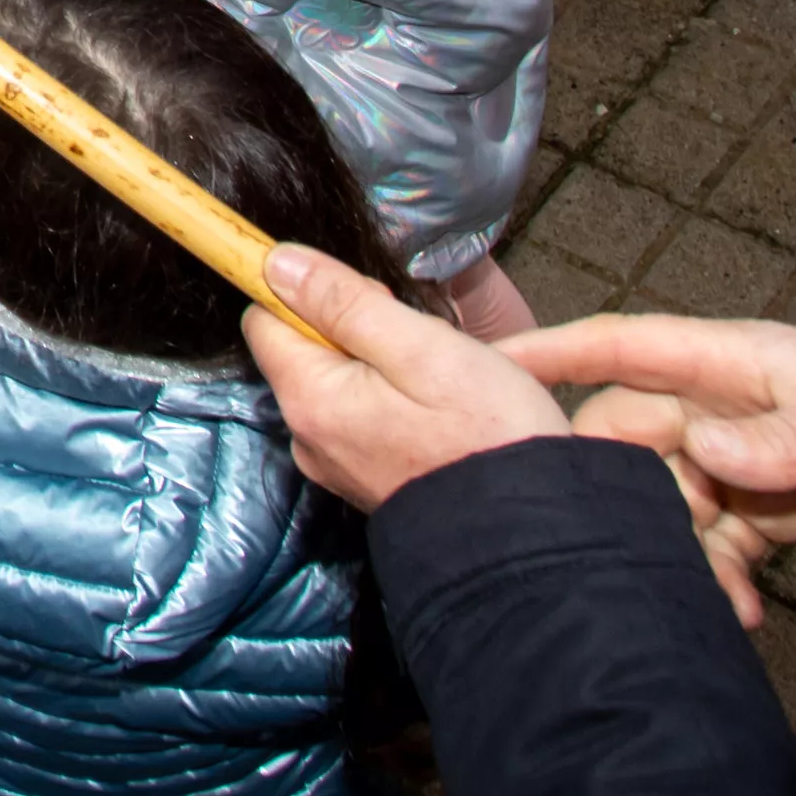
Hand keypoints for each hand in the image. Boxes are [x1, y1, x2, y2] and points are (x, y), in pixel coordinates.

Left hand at [238, 240, 571, 509]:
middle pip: (302, 350)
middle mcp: (308, 437)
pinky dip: (390, 401)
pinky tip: (437, 409)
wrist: (530, 533)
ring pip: (336, 382)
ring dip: (378, 365)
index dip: (310, 292)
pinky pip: (360, 418)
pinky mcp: (365, 478)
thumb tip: (277, 262)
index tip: (370, 297)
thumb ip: (343, 301)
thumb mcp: (421, 347)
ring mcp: (336, 464)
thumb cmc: (486, 436)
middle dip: (353, 329)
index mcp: (309, 400)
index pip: (264, 319)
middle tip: (419, 342)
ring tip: (437, 380)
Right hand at [505, 311, 795, 629]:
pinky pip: (715, 539)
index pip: (626, 346)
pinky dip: (716, 576)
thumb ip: (792, 442)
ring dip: (677, 550)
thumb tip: (705, 454)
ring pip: (669, 498)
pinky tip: (741, 611)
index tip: (485, 370)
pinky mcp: (770, 505)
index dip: (552, 353)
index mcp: (739, 363)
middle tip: (625, 550)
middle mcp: (728, 405)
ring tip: (717, 602)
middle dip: (619, 494)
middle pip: (632, 437)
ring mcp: (747, 456)